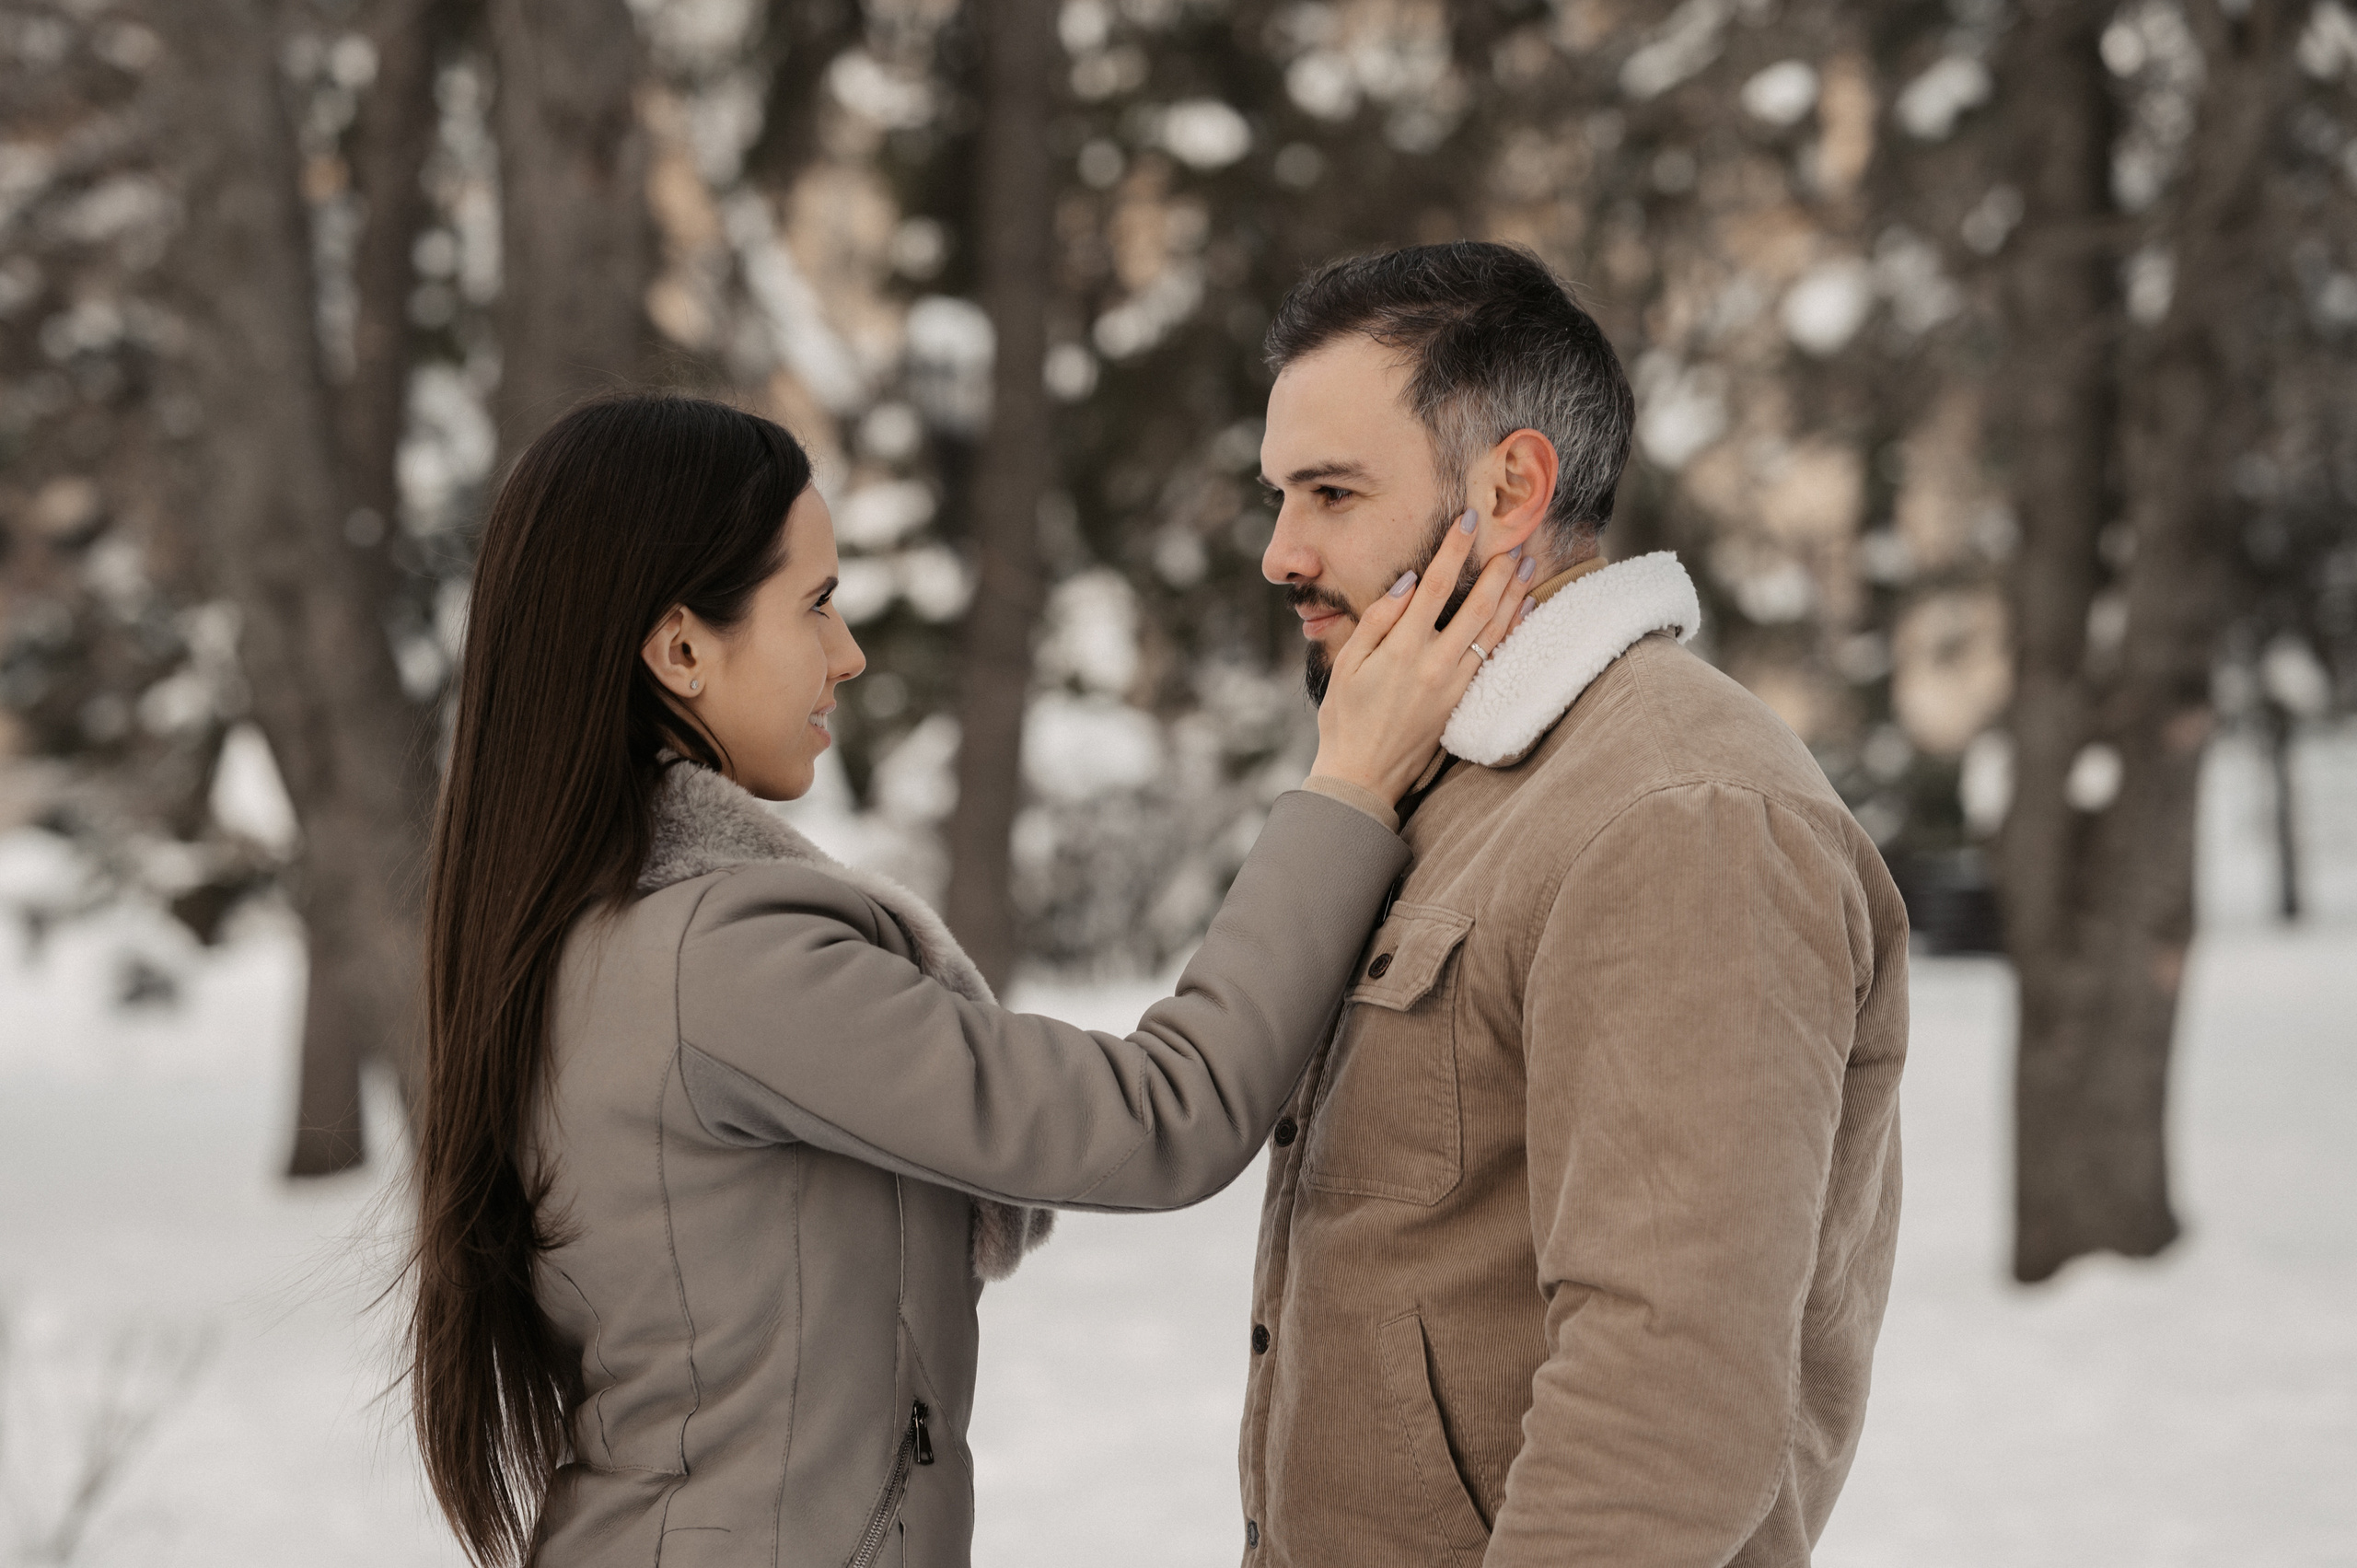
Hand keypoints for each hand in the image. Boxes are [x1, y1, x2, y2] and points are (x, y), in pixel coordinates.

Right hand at [1307, 511, 1534, 805]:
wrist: (1363, 776)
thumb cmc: (1345, 719)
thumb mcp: (1347, 665)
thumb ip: (1376, 621)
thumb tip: (1407, 583)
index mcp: (1401, 650)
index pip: (1434, 586)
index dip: (1453, 550)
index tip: (1469, 520)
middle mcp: (1434, 665)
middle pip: (1476, 606)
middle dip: (1498, 569)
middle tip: (1516, 537)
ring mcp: (1453, 686)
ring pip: (1493, 632)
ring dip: (1514, 595)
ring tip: (1528, 564)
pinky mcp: (1462, 703)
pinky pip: (1495, 659)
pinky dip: (1512, 631)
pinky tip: (1524, 611)